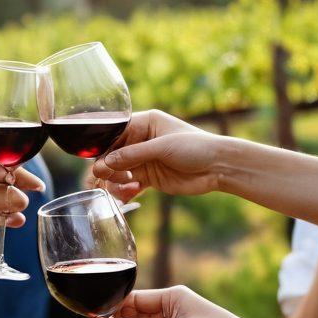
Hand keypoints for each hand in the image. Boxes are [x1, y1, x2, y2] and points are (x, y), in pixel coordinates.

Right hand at [89, 110, 224, 199]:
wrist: (219, 168)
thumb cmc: (196, 147)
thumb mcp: (162, 147)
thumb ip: (132, 155)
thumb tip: (103, 164)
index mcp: (144, 123)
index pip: (114, 134)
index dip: (103, 149)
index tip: (98, 164)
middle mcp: (141, 141)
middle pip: (112, 155)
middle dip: (106, 169)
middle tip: (104, 180)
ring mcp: (144, 160)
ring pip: (117, 172)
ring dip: (115, 182)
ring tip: (124, 188)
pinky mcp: (149, 178)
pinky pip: (128, 185)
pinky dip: (124, 191)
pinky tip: (130, 193)